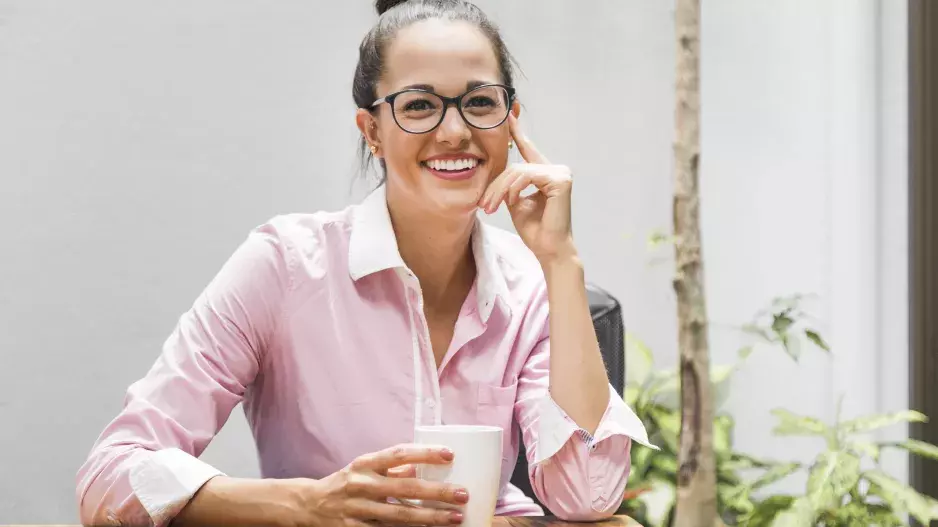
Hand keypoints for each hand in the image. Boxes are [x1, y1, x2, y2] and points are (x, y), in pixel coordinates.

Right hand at [296, 444, 468, 526]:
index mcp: (366, 463)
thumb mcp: (366, 468)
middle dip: (437, 492)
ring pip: (399, 516)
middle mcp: (361, 484)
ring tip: (454, 517)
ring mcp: (357, 509)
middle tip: (462, 494)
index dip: (424, 453)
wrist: (309, 505)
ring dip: (429, 517)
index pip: (399, 454)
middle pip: (405, 488)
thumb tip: (423, 466)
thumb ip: (393, 468)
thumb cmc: (346, 483)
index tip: (450, 454)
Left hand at [479, 114, 575, 263]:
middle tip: (484, 205)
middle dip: (495, 185)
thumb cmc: (535, 230)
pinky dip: (514, 189)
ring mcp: (560, 172)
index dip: (516, 132)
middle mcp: (555, 169)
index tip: (508, 114)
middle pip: (515, 166)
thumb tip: (497, 175)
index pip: (527, 149)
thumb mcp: (514, 202)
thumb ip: (508, 185)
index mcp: (544, 172)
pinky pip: (527, 176)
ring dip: (500, 190)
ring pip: (518, 171)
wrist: (548, 248)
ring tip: (491, 208)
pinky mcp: (561, 179)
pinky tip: (512, 202)